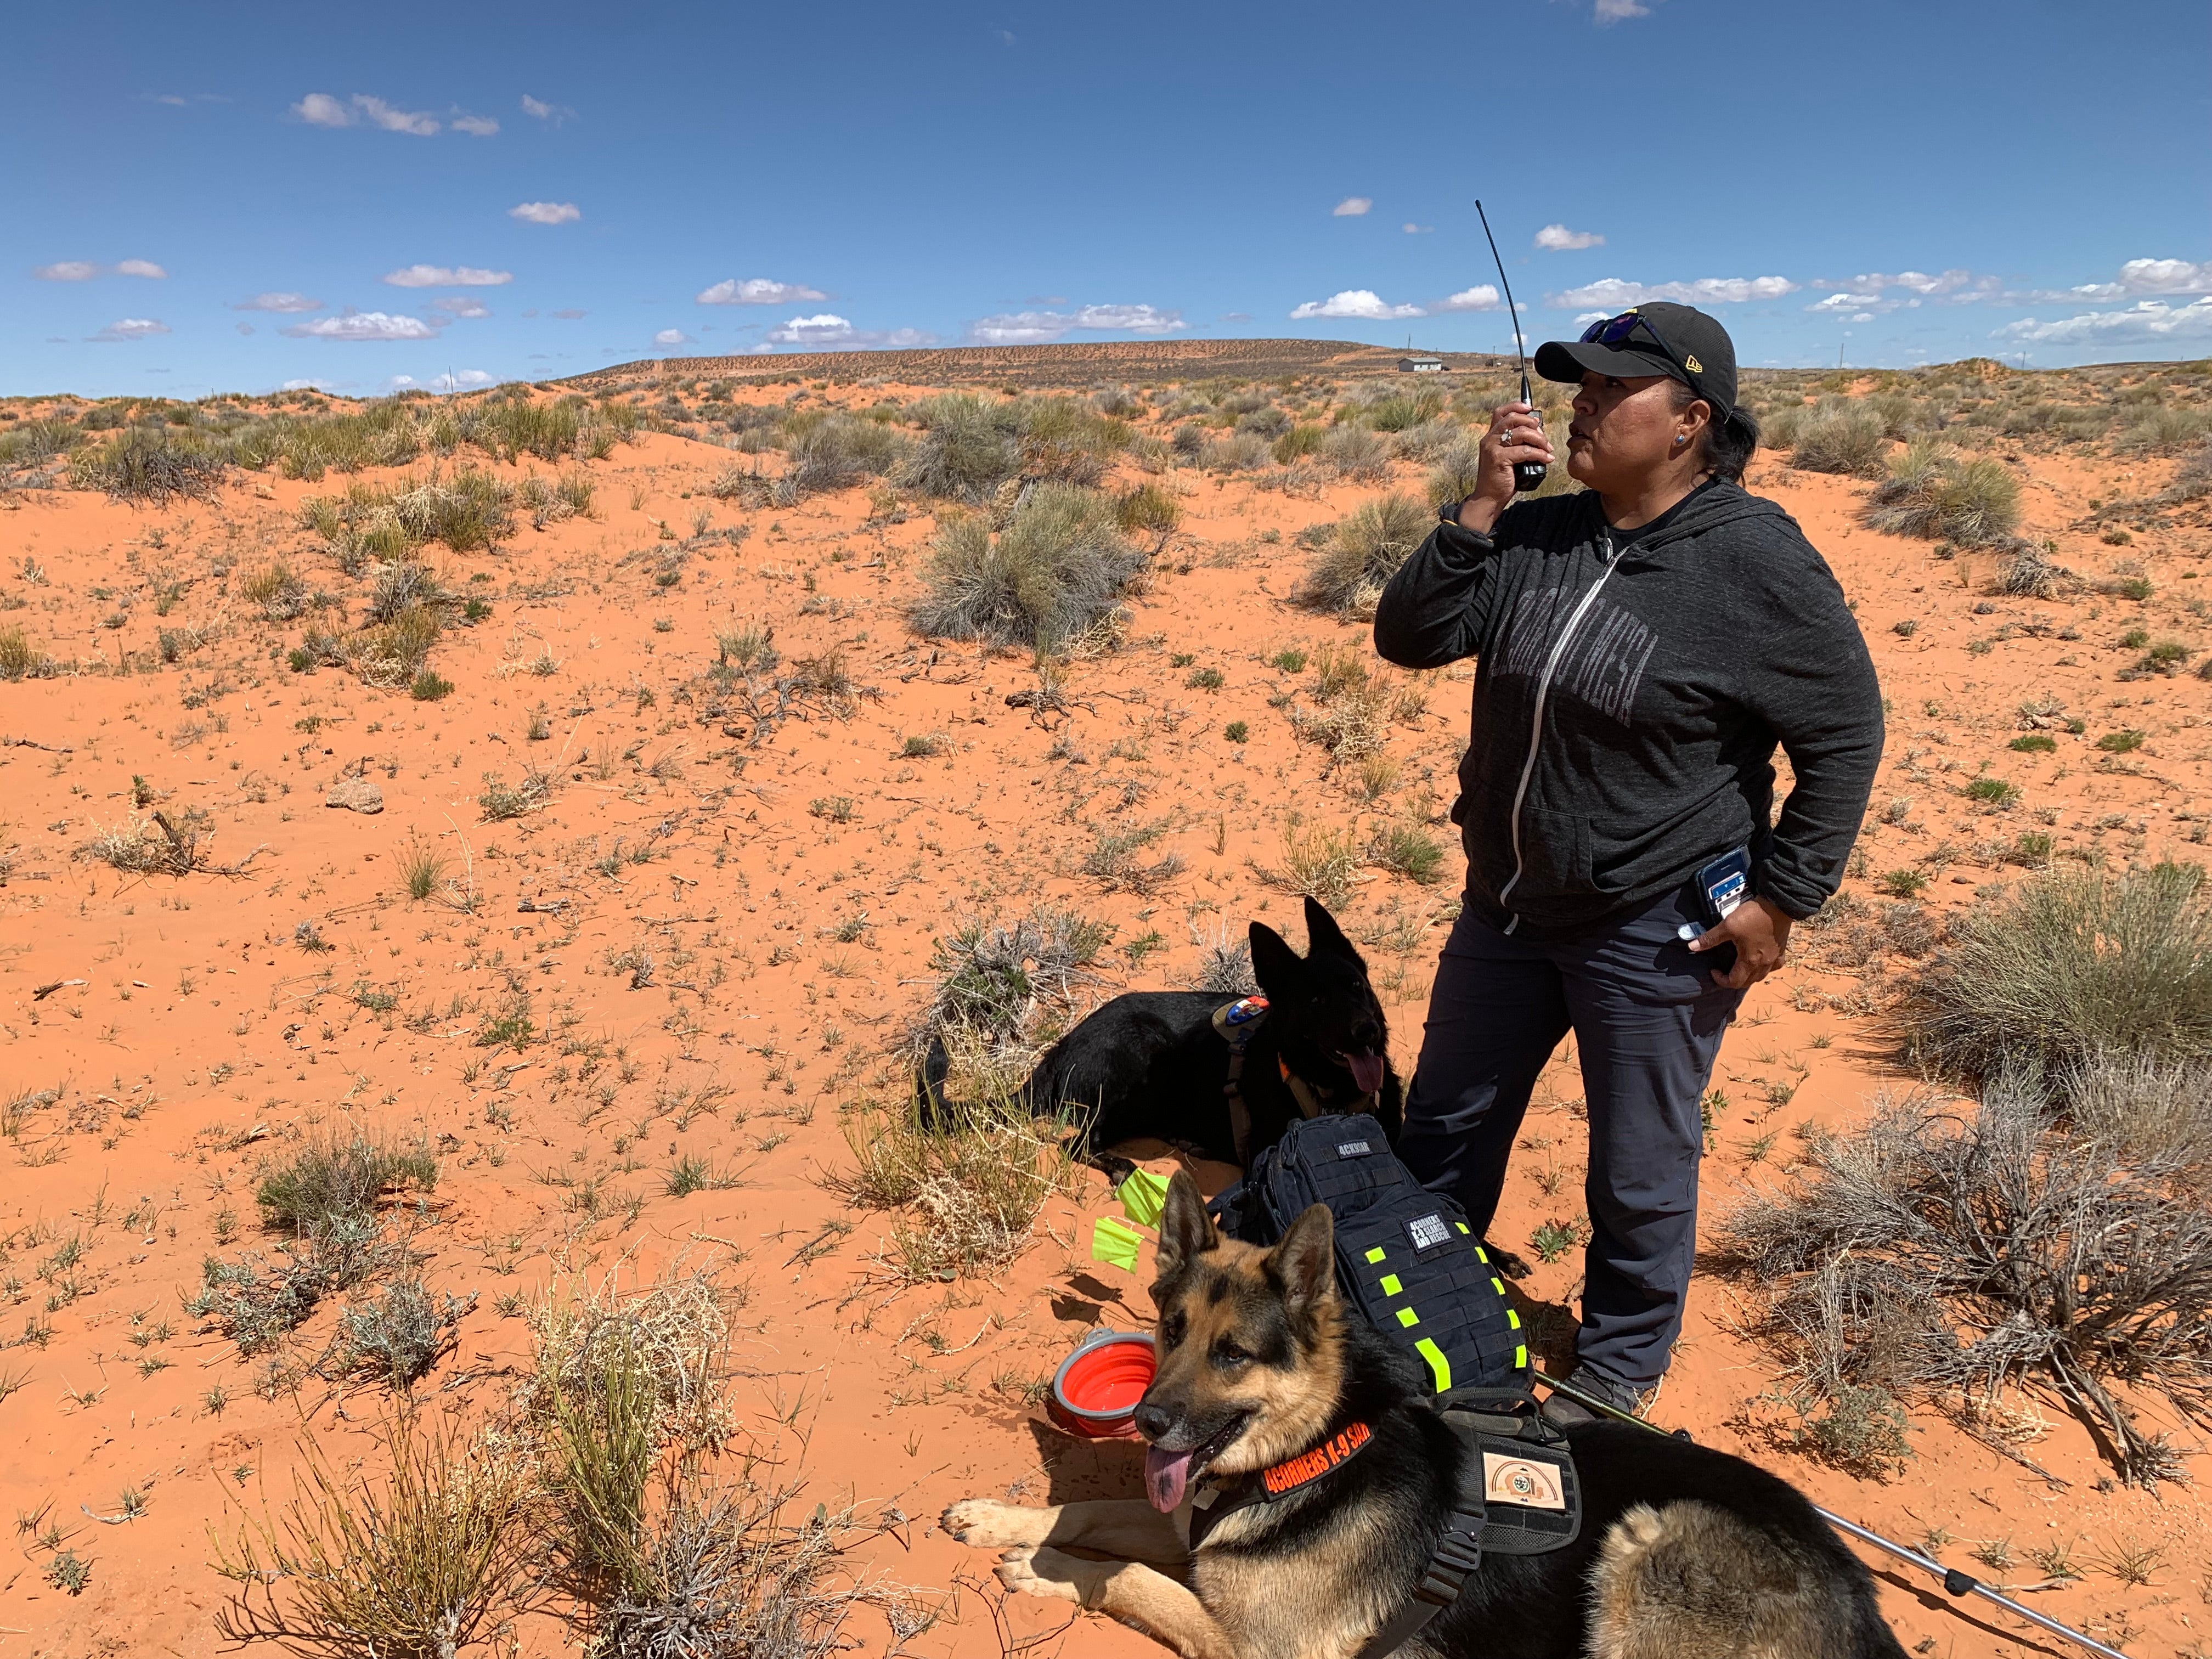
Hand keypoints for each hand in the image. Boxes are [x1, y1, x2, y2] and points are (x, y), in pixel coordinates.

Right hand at [1454, 401, 1554, 534]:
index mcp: (1491, 436)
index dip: (1516, 406)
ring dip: (1539, 439)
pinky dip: (1539, 454)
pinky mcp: (1498, 459)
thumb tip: (1538, 432)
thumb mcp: (1508, 456)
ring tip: (1548, 448)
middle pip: (1513, 418)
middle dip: (1532, 423)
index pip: (1501, 412)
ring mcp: (1492, 448)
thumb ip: (1517, 443)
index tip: (1531, 409)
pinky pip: (1525, 451)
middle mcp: (1489, 439)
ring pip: (1521, 433)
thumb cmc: (1501, 478)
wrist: (1489, 498)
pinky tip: (1547, 459)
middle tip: (1543, 436)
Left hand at [1687, 897, 1792, 989]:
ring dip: (1748, 976)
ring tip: (1737, 965)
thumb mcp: (1728, 925)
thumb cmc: (1754, 916)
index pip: (1734, 982)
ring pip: (1760, 976)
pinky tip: (1758, 960)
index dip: (1720, 980)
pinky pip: (1773, 967)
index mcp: (1750, 961)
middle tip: (1723, 969)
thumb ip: (1710, 938)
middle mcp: (1764, 964)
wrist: (1779, 904)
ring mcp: (1775, 958)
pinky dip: (1763, 968)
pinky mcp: (1782, 951)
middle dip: (1733, 980)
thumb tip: (1691, 946)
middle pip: (1747, 982)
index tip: (1713, 970)